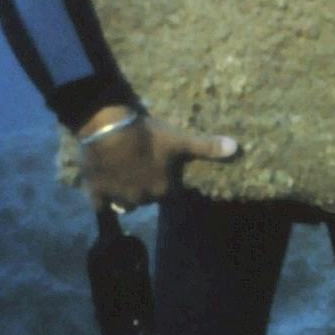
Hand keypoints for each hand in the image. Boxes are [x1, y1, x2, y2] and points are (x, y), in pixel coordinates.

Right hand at [76, 108, 238, 212]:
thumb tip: (236, 148)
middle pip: (148, 198)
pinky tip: (102, 192)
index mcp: (165, 190)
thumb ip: (207, 147)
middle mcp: (144, 199)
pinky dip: (103, 200)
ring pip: (126, 203)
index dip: (168, 181)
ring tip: (124, 175)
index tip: (164, 169)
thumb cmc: (149, 135)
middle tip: (144, 167)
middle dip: (148, 187)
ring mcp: (120, 198)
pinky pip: (101, 205)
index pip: (171, 194)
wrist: (109, 129)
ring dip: (127, 194)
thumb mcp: (181, 140)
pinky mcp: (97, 193)